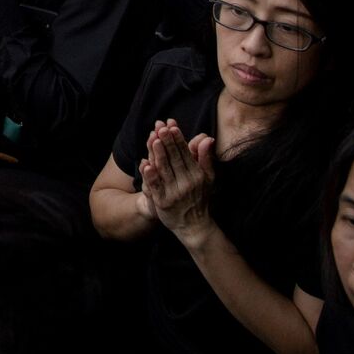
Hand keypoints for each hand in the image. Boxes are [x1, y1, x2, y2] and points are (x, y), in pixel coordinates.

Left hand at [139, 122, 217, 247]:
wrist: (194, 226)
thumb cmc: (200, 199)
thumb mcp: (208, 179)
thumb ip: (206, 158)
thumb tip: (207, 138)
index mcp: (197, 175)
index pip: (186, 154)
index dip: (178, 140)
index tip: (173, 126)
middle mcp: (186, 183)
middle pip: (175, 159)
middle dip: (168, 142)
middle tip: (161, 128)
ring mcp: (174, 193)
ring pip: (165, 170)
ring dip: (159, 154)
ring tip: (154, 140)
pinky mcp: (162, 202)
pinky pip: (155, 186)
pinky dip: (150, 176)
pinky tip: (145, 164)